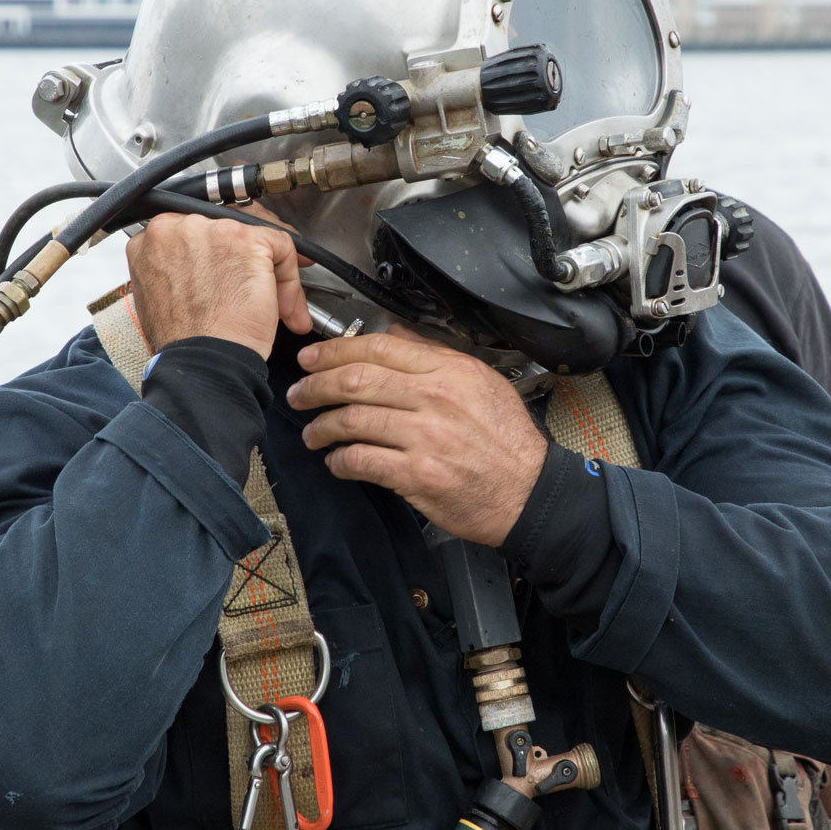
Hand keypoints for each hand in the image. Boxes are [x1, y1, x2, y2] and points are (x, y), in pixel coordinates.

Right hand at [126, 212, 311, 356]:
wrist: (204, 362)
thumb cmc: (184, 341)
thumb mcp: (160, 295)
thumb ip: (175, 270)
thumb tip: (201, 268)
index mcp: (153, 239)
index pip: (195, 231)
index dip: (219, 253)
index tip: (232, 269)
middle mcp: (178, 227)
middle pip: (226, 228)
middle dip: (244, 260)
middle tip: (253, 290)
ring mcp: (212, 230)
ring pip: (255, 237)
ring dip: (269, 272)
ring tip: (269, 307)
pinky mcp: (246, 240)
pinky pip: (282, 245)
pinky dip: (289, 277)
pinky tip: (284, 306)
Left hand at [286, 331, 545, 543]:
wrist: (531, 493)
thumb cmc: (508, 442)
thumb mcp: (482, 382)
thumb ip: (436, 356)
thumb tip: (395, 336)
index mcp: (450, 371)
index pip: (379, 348)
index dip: (335, 351)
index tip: (312, 358)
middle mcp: (436, 399)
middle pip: (357, 380)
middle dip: (316, 386)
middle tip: (299, 393)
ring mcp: (426, 437)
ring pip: (353, 420)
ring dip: (322, 427)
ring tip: (313, 433)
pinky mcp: (418, 475)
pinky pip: (363, 461)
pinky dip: (341, 461)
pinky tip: (337, 462)